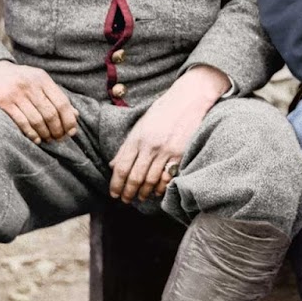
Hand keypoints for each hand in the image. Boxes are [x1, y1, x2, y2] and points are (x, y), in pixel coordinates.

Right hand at [0, 61, 77, 143]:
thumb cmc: (19, 79)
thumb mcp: (39, 81)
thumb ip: (56, 96)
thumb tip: (76, 115)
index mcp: (42, 79)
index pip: (62, 102)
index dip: (69, 120)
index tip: (71, 132)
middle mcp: (30, 85)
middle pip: (50, 113)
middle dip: (57, 130)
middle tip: (59, 139)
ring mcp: (16, 93)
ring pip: (37, 120)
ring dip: (45, 133)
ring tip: (48, 139)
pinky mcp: (3, 102)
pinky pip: (21, 122)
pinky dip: (31, 134)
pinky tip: (36, 139)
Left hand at [109, 66, 228, 203]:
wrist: (188, 99)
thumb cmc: (162, 112)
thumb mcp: (140, 125)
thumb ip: (127, 147)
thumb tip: (113, 165)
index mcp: (137, 138)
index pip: (121, 167)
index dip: (116, 184)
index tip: (114, 194)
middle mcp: (150, 146)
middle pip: (135, 178)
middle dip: (128, 193)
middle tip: (126, 200)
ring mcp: (166, 151)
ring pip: (151, 181)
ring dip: (144, 193)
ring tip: (141, 197)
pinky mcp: (180, 154)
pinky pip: (168, 178)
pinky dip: (161, 188)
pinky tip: (157, 191)